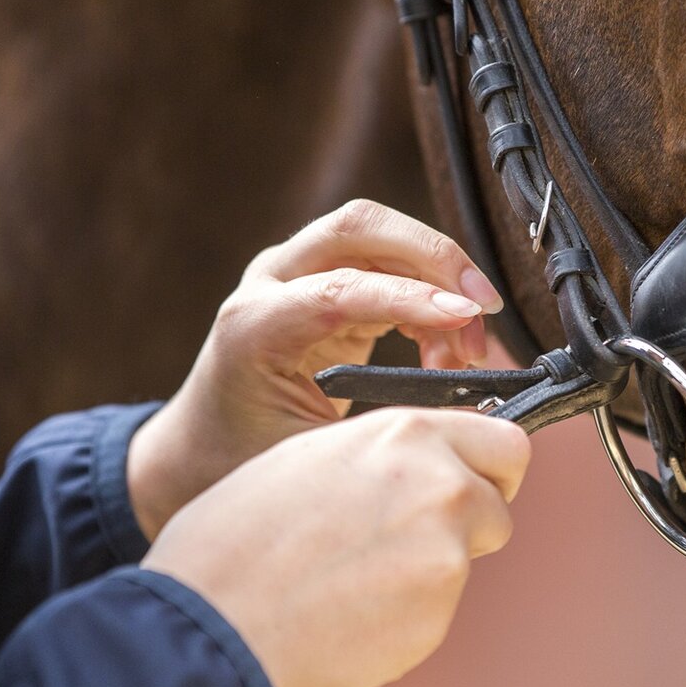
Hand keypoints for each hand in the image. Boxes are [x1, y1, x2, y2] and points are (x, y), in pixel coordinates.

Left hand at [128, 199, 503, 538]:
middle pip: (360, 226)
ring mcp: (296, 273)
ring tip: (468, 349)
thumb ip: (384, 429)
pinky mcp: (326, 282)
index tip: (466, 321)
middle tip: (484, 307)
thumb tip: (470, 417)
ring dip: (441, 280)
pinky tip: (446, 348)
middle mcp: (270, 282)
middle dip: (435, 256)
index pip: (339, 288)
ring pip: (382, 237)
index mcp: (252, 326)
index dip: (410, 299)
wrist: (201, 452)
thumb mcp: (312, 457)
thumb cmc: (244, 459)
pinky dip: (431, 299)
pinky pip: (391, 266)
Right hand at [142, 408, 530, 686]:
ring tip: (354, 578)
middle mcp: (440, 486)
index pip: (504, 442)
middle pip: (498, 503)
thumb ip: (387, 458)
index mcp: (405, 435)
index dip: (490, 467)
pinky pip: (436, 610)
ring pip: (467, 559)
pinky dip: (405, 614)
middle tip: (413, 537)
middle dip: (472, 519)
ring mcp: (446, 553)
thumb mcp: (314, 457)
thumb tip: (427, 467)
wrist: (212, 618)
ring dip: (431, 568)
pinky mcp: (438, 615)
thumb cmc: (238, 539)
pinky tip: (349, 613)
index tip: (474, 481)